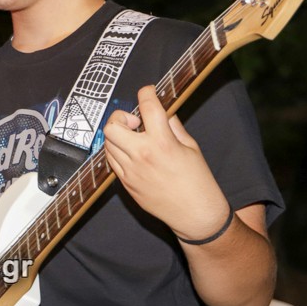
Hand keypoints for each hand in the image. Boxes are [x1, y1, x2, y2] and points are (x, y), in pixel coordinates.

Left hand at [103, 86, 229, 240]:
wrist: (194, 214)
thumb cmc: (198, 181)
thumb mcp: (191, 147)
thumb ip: (173, 126)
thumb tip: (162, 110)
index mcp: (163, 143)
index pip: (147, 108)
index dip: (146, 93)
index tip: (147, 92)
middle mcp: (142, 155)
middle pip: (112, 126)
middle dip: (120, 118)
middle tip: (135, 122)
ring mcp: (130, 171)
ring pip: (108, 143)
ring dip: (118, 135)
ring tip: (134, 137)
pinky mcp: (125, 183)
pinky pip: (111, 161)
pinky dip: (117, 151)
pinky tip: (130, 152)